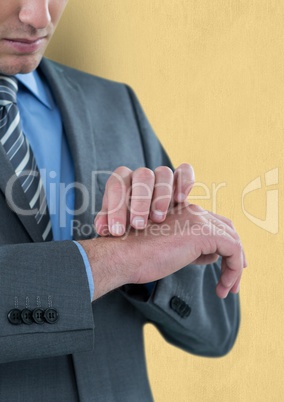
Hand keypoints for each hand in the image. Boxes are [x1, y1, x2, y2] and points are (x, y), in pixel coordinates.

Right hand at [82, 203, 246, 299]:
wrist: (121, 255)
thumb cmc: (137, 256)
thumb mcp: (169, 249)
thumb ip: (191, 248)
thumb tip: (213, 256)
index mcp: (183, 212)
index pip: (214, 223)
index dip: (224, 243)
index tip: (224, 266)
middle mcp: (192, 211)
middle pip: (227, 229)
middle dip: (234, 255)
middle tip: (232, 280)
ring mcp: (197, 219)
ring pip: (232, 240)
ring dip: (234, 267)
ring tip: (227, 289)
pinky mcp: (201, 232)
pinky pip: (232, 250)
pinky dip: (233, 270)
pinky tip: (222, 287)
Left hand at [94, 163, 194, 235]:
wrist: (152, 229)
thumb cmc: (130, 227)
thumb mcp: (118, 226)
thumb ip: (108, 224)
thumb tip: (102, 227)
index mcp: (122, 183)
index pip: (116, 185)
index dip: (115, 207)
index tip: (118, 231)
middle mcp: (141, 176)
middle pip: (142, 175)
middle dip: (140, 201)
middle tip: (139, 225)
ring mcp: (161, 178)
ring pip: (164, 172)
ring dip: (162, 195)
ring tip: (158, 219)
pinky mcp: (180, 182)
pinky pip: (184, 171)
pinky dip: (184, 181)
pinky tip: (181, 200)